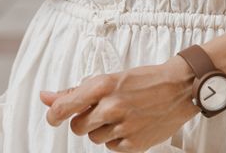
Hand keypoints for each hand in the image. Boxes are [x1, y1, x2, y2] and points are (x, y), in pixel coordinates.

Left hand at [40, 57, 199, 151]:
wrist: (180, 88)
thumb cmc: (144, 80)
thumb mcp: (109, 78)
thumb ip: (76, 91)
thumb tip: (46, 97)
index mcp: (102, 85)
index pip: (64, 107)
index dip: (54, 114)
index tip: (53, 117)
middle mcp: (111, 107)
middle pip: (78, 127)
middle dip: (86, 120)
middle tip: (103, 110)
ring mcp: (123, 127)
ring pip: (94, 138)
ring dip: (103, 129)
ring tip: (122, 115)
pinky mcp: (133, 144)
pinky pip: (111, 147)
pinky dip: (118, 139)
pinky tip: (131, 125)